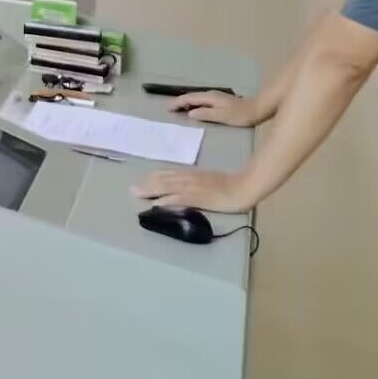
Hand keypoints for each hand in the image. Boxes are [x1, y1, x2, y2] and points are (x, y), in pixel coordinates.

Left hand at [133, 168, 258, 213]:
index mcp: (192, 174)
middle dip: (147, 184)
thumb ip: (197, 182)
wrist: (244, 186)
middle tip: (132, 189)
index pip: (169, 174)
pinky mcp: (198, 198)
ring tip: (137, 194)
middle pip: (164, 180)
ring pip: (167, 187)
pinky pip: (179, 199)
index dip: (154, 177)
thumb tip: (184, 187)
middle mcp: (189, 179)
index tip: (142, 181)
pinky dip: (166, 201)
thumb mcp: (210, 180)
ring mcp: (193, 188)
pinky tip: (156, 205)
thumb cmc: (231, 184)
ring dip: (151, 190)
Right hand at [168, 91, 259, 127]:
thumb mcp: (222, 116)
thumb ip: (205, 114)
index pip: (189, 98)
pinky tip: (194, 109)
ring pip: (196, 98)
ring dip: (186, 103)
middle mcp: (211, 94)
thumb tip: (190, 113)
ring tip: (178, 110)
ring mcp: (216, 97)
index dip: (177, 103)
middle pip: (191, 96)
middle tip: (170, 110)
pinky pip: (202, 100)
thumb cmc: (240, 115)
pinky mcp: (220, 100)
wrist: (257, 110)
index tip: (168, 109)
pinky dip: (194, 104)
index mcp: (210, 97)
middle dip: (179, 102)